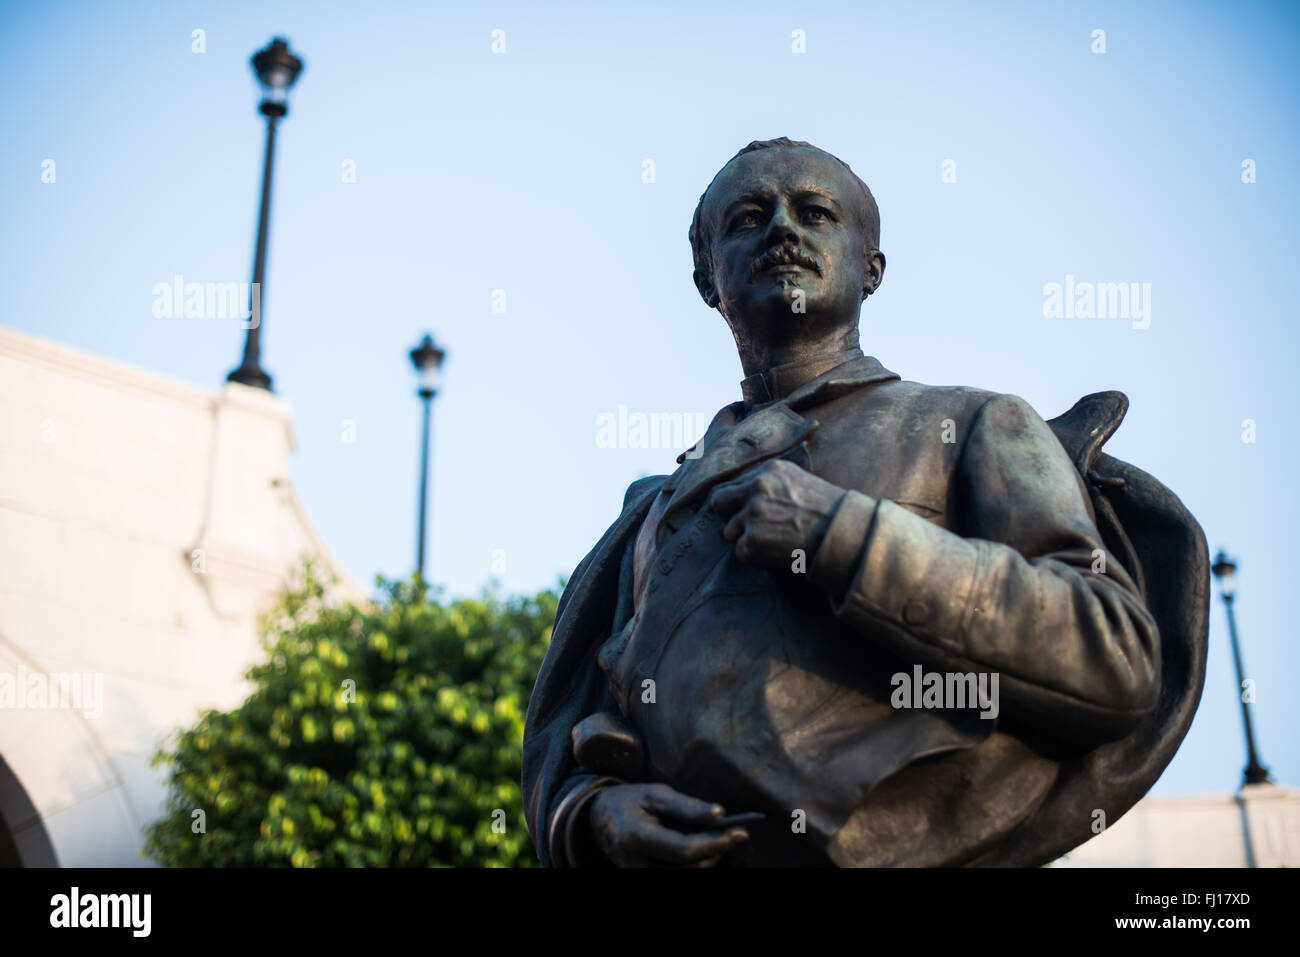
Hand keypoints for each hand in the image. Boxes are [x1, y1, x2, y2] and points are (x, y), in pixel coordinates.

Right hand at [583, 783, 749, 866]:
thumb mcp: (655, 794)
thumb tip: (719, 813)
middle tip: (733, 833)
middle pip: (688, 869)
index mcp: (635, 836)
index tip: (740, 832)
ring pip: (686, 877)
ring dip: (707, 860)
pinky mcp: (642, 879)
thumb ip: (686, 806)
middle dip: (715, 852)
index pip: (683, 850)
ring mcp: (637, 876)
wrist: (598, 820)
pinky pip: (677, 876)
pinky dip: (694, 865)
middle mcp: (634, 864)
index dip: (714, 843)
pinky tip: (700, 849)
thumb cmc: (631, 802)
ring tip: (716, 838)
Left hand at [708, 459, 844, 569]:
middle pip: (719, 501)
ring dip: (746, 540)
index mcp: (769, 471)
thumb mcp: (802, 484)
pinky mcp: (752, 540)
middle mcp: (757, 487)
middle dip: (728, 516)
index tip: (749, 513)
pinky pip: (740, 552)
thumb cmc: (831, 514)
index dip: (740, 502)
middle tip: (746, 529)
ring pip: (729, 531)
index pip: (735, 484)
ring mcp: (752, 514)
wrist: (846, 535)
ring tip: (773, 544)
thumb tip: (749, 499)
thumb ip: (774, 486)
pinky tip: (777, 554)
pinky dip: (755, 558)